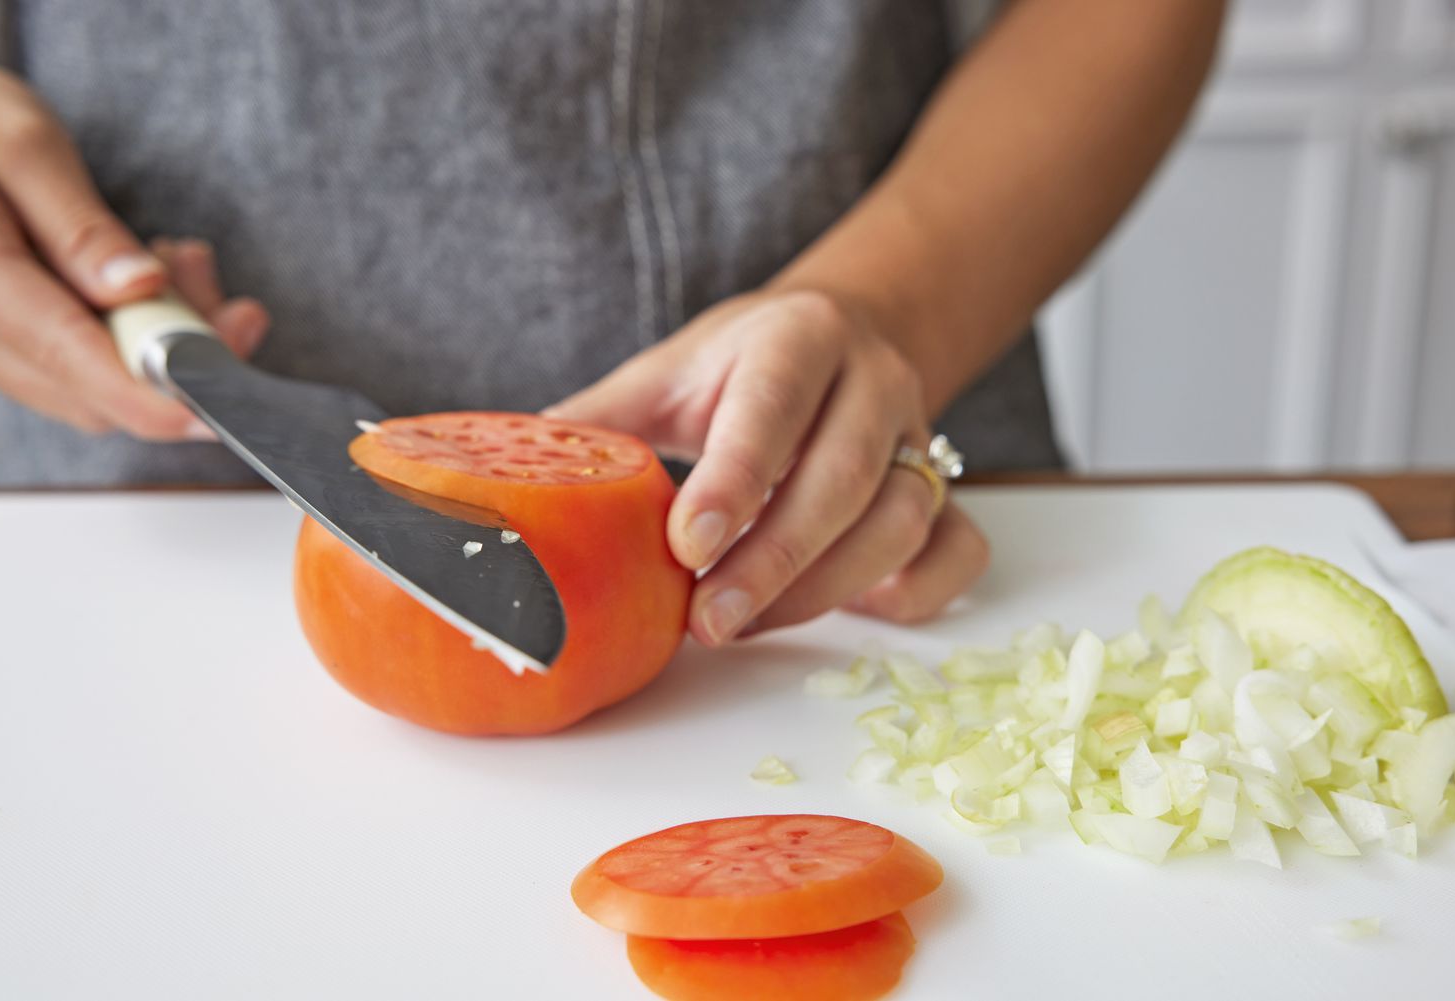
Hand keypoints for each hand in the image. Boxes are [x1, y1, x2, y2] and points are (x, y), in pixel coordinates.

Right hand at [0, 63, 267, 438]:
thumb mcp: (20, 144)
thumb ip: (78, 225)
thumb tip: (138, 288)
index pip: (67, 355)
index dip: (146, 394)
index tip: (212, 407)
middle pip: (93, 389)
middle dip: (177, 351)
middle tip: (205, 270)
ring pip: (96, 386)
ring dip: (162, 340)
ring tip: (181, 258)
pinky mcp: (5, 344)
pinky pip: (81, 367)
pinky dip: (134, 335)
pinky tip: (149, 280)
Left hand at [545, 288, 989, 645]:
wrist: (842, 339)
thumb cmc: (740, 366)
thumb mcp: (667, 373)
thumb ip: (598, 424)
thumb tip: (495, 481)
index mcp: (796, 338)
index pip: (775, 407)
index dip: (737, 481)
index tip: (685, 549)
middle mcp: (872, 381)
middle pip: (844, 477)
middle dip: (776, 559)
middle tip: (708, 622)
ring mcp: (920, 437)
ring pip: (901, 520)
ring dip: (827, 588)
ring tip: (745, 626)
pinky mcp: (948, 490)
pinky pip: (958, 550)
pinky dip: (916, 593)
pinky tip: (852, 612)